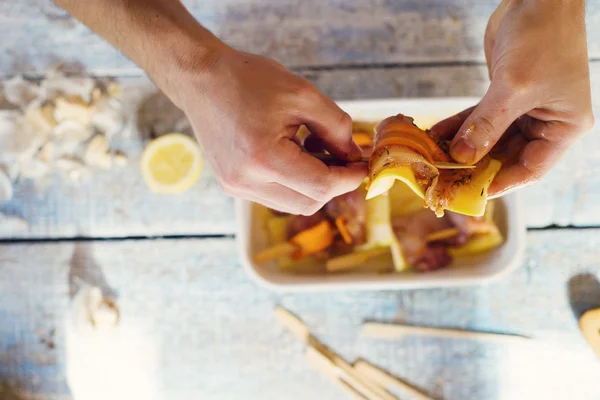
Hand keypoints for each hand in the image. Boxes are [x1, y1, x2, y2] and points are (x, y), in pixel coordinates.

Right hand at [171, 46, 366, 214]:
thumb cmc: (249, 79)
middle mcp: (246, 181)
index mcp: (263, 157)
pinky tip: (293, 153)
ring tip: (314, 148)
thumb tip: (354, 155)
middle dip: (334, 183)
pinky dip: (294, 181)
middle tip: (344, 156)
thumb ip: (336, 126)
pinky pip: (275, 195)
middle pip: (309, 202)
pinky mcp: (232, 185)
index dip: (349, 177)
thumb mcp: (303, 94)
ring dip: (314, 183)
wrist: (201, 79)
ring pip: (294, 203)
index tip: (363, 163)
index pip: (321, 186)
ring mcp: (236, 187)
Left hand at [432, 0, 592, 196]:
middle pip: (506, 157)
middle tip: (443, 178)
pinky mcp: (503, 96)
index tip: (468, 192)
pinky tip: (433, 136)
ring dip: (460, 147)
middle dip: (474, 166)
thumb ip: (487, 125)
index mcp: (564, 127)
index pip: (531, 169)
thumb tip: (462, 157)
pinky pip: (478, 119)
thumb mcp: (515, 87)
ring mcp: (523, 109)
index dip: (499, 183)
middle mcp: (545, 122)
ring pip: (488, 139)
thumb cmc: (542, 38)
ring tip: (432, 158)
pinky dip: (457, 127)